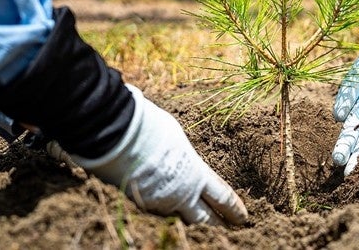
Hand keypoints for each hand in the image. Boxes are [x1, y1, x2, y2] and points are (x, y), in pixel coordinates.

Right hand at [72, 86, 246, 225]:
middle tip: (227, 230)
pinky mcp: (136, 204)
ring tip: (198, 224)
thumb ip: (183, 156)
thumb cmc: (149, 128)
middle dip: (217, 225)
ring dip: (188, 220)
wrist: (115, 135)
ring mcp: (156, 203)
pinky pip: (154, 211)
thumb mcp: (177, 138)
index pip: (223, 198)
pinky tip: (165, 211)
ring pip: (177, 217)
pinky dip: (163, 212)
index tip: (243, 219)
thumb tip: (181, 158)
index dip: (234, 210)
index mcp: (196, 175)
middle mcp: (179, 194)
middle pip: (203, 219)